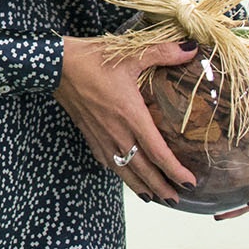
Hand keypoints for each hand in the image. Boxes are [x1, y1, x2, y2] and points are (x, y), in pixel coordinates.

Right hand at [54, 35, 200, 203]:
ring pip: (125, 171)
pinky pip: (108, 162)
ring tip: (155, 197)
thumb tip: (191, 48)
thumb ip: (163, 52)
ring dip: (141, 186)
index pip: (158, 152)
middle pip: (143, 170)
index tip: (190, 182)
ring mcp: (102, 137)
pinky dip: (121, 173)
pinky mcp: (90, 136)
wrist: (56, 66)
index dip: (175, 170)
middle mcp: (117, 132)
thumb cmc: (92, 59)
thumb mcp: (130, 53)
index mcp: (131, 115)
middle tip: (177, 199)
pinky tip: (126, 175)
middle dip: (161, 187)